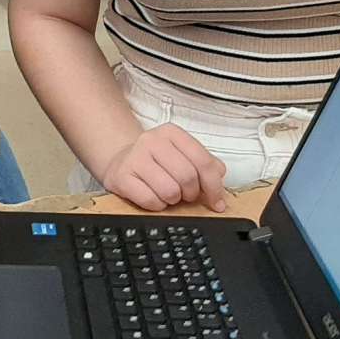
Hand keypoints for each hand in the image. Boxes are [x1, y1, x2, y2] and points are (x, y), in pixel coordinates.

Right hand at [99, 124, 226, 212]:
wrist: (120, 160)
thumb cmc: (156, 161)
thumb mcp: (181, 154)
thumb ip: (205, 163)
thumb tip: (219, 176)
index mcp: (172, 133)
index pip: (203, 162)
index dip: (214, 187)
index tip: (216, 201)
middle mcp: (152, 140)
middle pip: (187, 177)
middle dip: (191, 193)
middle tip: (186, 195)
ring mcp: (134, 157)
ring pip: (170, 191)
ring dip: (174, 200)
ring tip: (168, 194)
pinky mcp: (121, 176)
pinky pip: (150, 200)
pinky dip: (158, 206)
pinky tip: (155, 198)